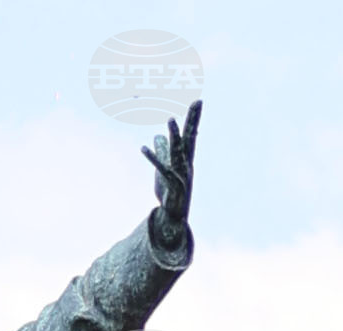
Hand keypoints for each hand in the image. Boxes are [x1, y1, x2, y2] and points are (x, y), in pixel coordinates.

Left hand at [143, 101, 199, 239]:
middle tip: (197, 102)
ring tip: (170, 120)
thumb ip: (161, 151)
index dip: (193, 118)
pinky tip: (143, 148)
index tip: (198, 101)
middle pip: (190, 139)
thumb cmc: (169, 192)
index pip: (191, 134)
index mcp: (186, 158)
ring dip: (174, 136)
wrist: (173, 217)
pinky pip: (162, 170)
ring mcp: (181, 175)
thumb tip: (157, 136)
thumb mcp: (163, 168)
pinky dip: (153, 158)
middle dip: (192, 120)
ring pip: (178, 152)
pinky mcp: (172, 186)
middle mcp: (187, 164)